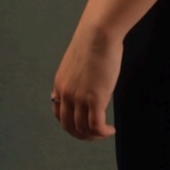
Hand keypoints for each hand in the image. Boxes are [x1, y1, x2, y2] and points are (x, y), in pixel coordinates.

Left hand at [51, 23, 121, 140]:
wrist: (99, 33)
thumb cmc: (94, 40)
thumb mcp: (78, 61)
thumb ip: (79, 76)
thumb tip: (90, 82)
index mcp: (60, 85)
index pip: (59, 114)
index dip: (70, 123)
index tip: (81, 124)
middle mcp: (66, 94)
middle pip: (69, 126)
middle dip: (82, 134)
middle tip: (94, 134)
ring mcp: (79, 98)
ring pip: (82, 129)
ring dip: (94, 136)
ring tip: (104, 133)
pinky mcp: (95, 99)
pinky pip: (96, 126)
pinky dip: (103, 132)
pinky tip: (110, 130)